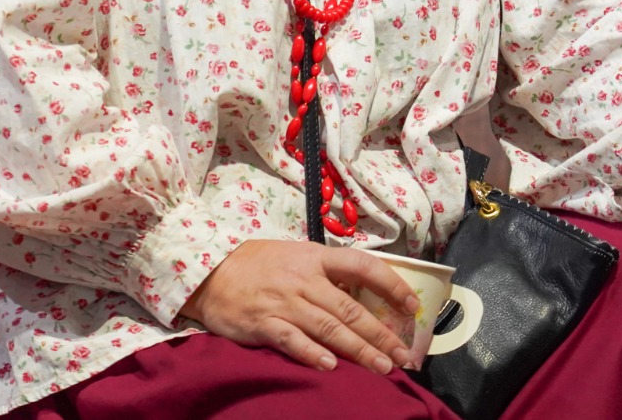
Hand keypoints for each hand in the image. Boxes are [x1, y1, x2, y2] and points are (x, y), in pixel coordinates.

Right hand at [179, 239, 421, 374]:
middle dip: (380, 334)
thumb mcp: (295, 255)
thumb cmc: (257, 264)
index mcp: (315, 258)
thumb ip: (326, 272)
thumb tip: (364, 292)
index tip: (412, 305)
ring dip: (358, 350)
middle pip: (350, 309)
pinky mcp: (264, 324)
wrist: (209, 271)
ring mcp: (284, 303)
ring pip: (329, 328)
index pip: (362, 266)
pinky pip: (293, 341)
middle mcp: (304, 280)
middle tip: (403, 355)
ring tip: (381, 367)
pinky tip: (331, 367)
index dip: (391, 284)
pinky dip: (312, 354)